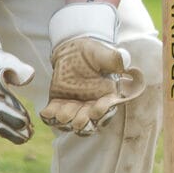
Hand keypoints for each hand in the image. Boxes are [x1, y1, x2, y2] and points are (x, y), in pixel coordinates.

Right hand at [0, 13, 34, 143]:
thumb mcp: (0, 57)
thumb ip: (15, 66)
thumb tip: (29, 76)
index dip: (9, 116)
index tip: (25, 122)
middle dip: (13, 129)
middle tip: (30, 134)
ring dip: (10, 132)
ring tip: (27, 137)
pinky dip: (4, 130)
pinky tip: (17, 135)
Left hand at [42, 3, 146, 135]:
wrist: (73, 50)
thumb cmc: (93, 53)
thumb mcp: (104, 54)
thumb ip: (114, 60)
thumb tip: (126, 64)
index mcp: (107, 95)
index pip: (107, 108)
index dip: (102, 111)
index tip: (96, 110)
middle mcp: (92, 104)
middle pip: (89, 120)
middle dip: (84, 122)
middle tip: (78, 120)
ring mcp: (75, 105)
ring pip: (71, 120)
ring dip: (67, 119)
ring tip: (62, 114)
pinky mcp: (59, 103)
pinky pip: (54, 113)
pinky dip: (50, 116)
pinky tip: (46, 112)